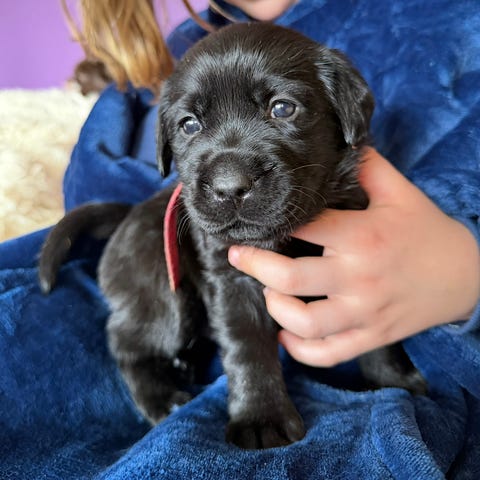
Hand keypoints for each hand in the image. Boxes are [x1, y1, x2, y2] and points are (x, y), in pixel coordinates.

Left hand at [228, 148, 479, 366]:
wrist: (467, 276)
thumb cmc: (427, 232)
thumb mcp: (401, 193)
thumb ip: (368, 167)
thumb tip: (342, 142)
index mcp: (361, 236)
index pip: (303, 227)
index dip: (272, 222)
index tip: (253, 220)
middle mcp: (359, 277)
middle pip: (290, 279)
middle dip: (254, 265)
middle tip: (238, 255)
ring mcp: (364, 312)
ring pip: (304, 322)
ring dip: (275, 308)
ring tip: (268, 293)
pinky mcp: (371, 336)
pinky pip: (328, 354)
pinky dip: (299, 349)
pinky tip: (285, 333)